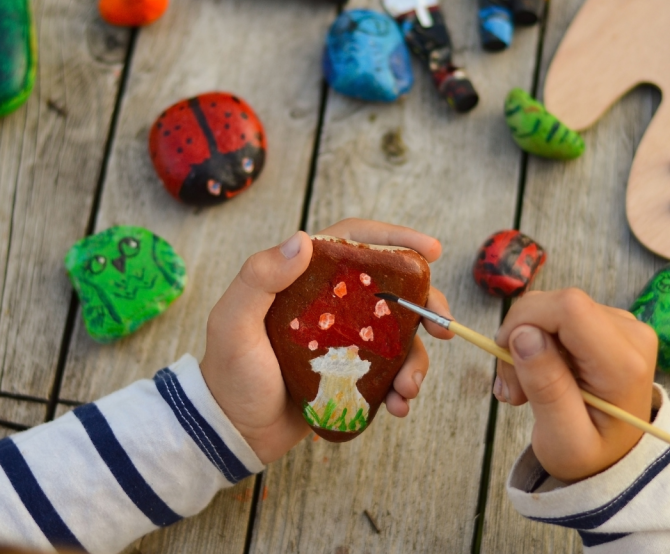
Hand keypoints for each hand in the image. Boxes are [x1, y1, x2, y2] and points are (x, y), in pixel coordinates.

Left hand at [200, 218, 453, 463]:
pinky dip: (401, 389)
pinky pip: (389, 374)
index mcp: (305, 279)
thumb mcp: (234, 322)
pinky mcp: (351, 374)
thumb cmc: (228, 373)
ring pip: (397, 337)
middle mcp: (330, 303)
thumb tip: (302, 240)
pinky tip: (398, 406)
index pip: (355, 242)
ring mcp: (344, 340)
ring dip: (415, 360)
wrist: (231, 431)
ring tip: (408, 389)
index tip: (432, 250)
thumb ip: (259, 278)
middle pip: (390, 290)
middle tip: (441, 327)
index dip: (395, 240)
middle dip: (424, 306)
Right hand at [493, 289, 656, 482]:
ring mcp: (623, 325)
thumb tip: (523, 333)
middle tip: (513, 390)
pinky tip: (538, 376)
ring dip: (526, 344)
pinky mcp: (609, 323)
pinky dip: (538, 342)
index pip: (569, 308)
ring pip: (553, 308)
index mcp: (623, 365)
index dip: (525, 320)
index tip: (505, 357)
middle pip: (557, 304)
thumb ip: (546, 387)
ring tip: (523, 390)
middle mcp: (631, 335)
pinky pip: (559, 315)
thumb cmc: (590, 455)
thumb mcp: (563, 440)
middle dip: (520, 338)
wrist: (615, 459)